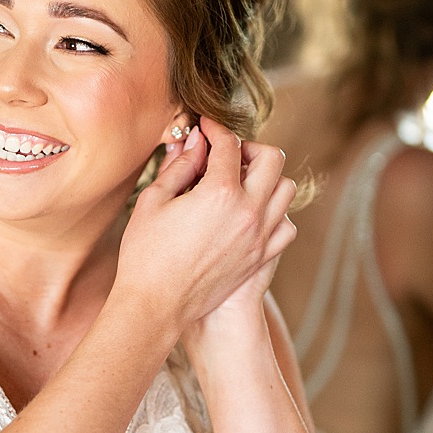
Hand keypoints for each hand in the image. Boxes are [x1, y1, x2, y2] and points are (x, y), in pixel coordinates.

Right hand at [117, 118, 296, 341]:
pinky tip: (252, 214)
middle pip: (272, 158)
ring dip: (267, 178)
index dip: (216, 129)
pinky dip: (275, 213)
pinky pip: (287, 225)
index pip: (229, 144)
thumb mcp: (153, 202)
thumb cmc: (146, 255)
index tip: (206, 127)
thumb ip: (178, 167)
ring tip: (242, 183)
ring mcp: (260, 235)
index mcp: (219, 193)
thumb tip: (194, 142)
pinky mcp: (262, 257)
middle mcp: (248, 211)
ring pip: (286, 190)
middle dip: (250, 148)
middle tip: (228, 154)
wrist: (156, 305)